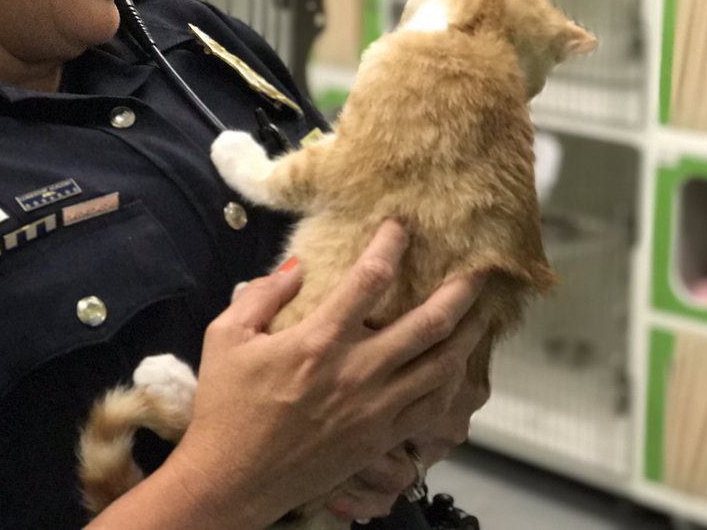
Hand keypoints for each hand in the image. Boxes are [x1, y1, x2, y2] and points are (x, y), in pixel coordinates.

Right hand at [163, 220, 486, 526]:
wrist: (231, 481)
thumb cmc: (224, 408)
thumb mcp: (226, 337)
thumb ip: (262, 294)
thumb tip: (296, 267)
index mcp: (318, 341)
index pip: (369, 279)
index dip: (390, 244)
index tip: (401, 225)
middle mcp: (357, 373)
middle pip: (429, 323)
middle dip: (460, 290)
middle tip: (479, 268)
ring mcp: (375, 410)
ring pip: (443, 367)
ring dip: (468, 335)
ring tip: (482, 312)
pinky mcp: (380, 440)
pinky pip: (433, 409)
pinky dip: (452, 384)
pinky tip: (457, 367)